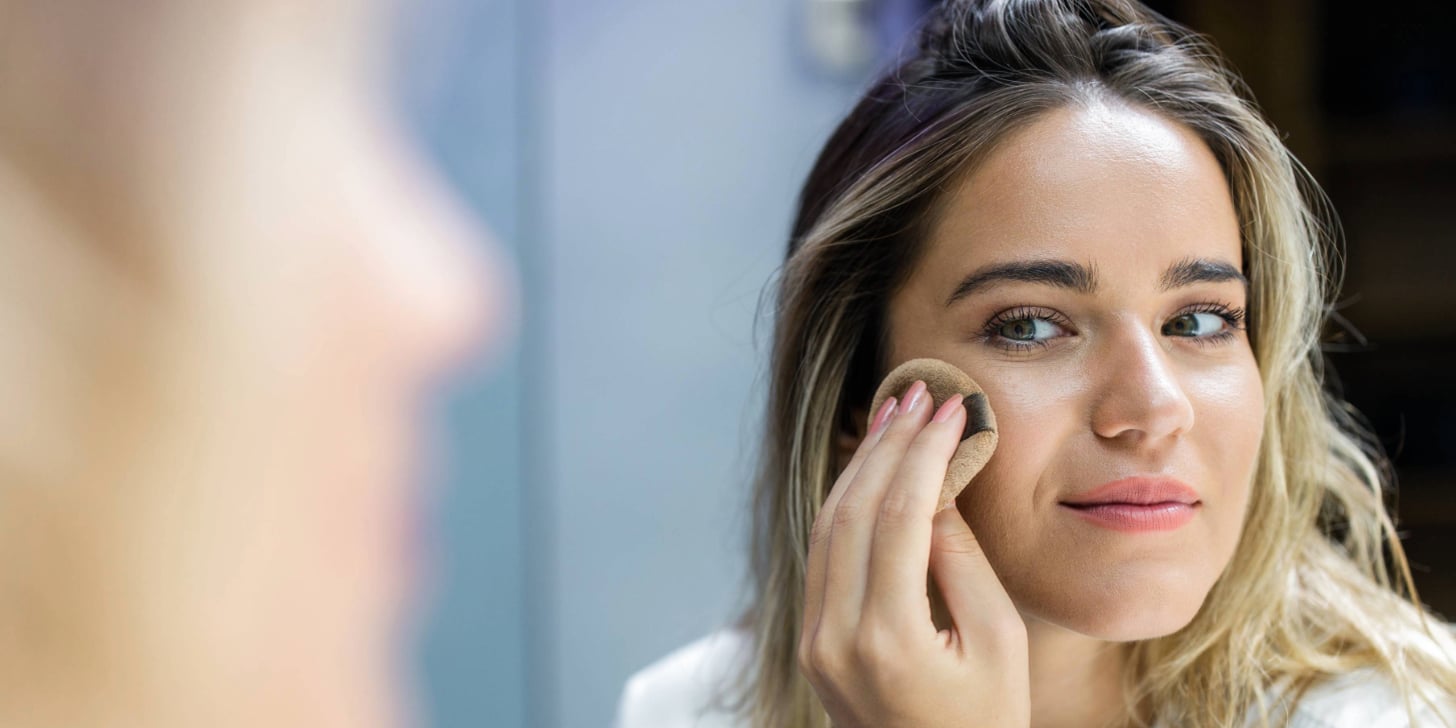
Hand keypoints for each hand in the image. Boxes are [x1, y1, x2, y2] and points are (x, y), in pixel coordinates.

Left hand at [798, 381, 1029, 727]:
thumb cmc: (987, 719)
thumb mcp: (999, 644)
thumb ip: (962, 562)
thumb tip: (937, 485)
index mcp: (888, 641)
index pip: (898, 518)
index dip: (925, 454)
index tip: (950, 409)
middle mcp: (836, 638)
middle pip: (852, 511)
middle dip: (887, 444)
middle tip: (918, 392)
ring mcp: (816, 641)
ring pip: (828, 526)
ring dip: (861, 464)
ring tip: (895, 414)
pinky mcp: (814, 641)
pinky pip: (824, 554)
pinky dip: (846, 502)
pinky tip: (870, 466)